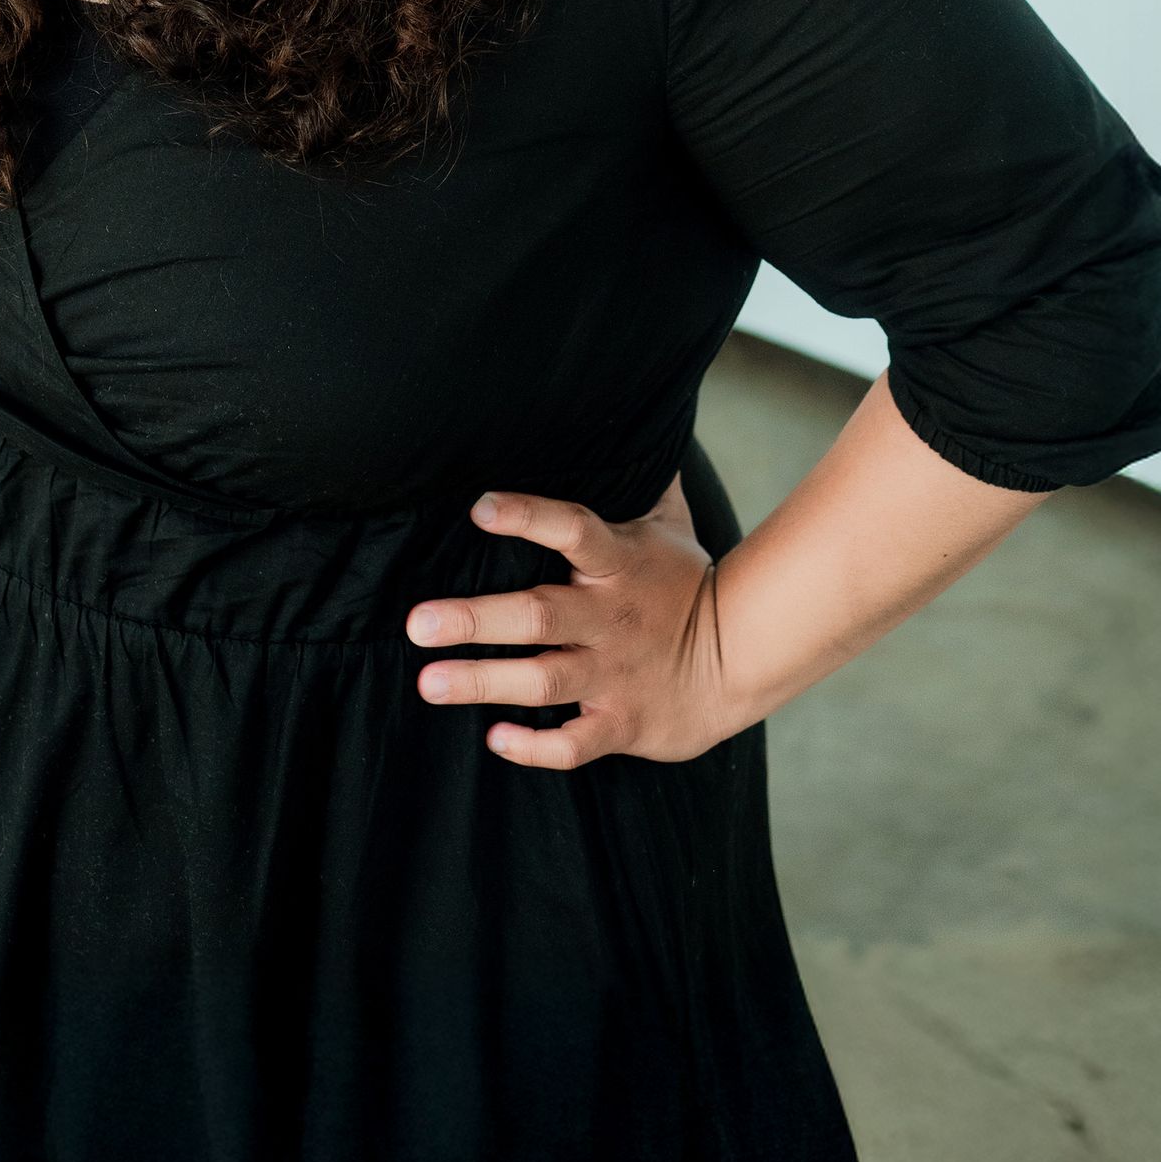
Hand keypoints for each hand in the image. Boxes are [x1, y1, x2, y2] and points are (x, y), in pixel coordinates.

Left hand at [403, 477, 734, 769]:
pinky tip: (495, 738)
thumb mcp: (669, 524)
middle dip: (475, 620)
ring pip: (543, 680)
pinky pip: (575, 743)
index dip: (528, 517)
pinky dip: (536, 746)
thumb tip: (636, 416)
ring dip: (482, 682)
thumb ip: (641, 480)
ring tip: (429, 681)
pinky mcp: (623, 723)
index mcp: (618, 563)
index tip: (480, 508)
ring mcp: (615, 674)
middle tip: (418, 623)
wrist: (743, 659)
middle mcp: (609, 619)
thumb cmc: (687, 583)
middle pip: (537, 616)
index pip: (571, 530)